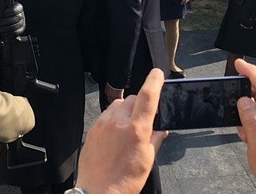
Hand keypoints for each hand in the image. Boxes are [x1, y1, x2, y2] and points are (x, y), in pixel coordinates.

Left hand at [0, 2, 24, 36]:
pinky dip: (10, 33)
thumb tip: (0, 12)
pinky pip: (17, 32)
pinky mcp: (21, 29)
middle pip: (18, 18)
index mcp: (17, 7)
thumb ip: (1, 10)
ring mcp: (22, 22)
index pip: (19, 8)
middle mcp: (21, 14)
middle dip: (8, 21)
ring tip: (0, 29)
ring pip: (17, 26)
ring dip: (8, 28)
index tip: (5, 13)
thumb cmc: (0, 13)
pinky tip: (3, 34)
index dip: (13, 10)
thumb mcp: (0, 10)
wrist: (0, 21)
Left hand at [77, 69, 166, 193]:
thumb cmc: (124, 181)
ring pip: (119, 103)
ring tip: (130, 128)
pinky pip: (107, 113)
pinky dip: (115, 117)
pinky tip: (117, 133)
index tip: (158, 73)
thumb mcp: (148, 161)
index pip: (147, 96)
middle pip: (134, 98)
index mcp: (136, 130)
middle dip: (143, 103)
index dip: (154, 81)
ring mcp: (103, 124)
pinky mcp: (93, 128)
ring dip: (127, 109)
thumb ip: (156, 139)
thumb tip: (162, 128)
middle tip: (146, 119)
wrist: (98, 192)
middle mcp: (118, 122)